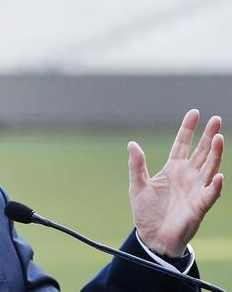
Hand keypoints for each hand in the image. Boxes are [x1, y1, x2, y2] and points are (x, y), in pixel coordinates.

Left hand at [128, 109, 223, 256]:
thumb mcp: (137, 185)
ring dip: (215, 153)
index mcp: (172, 169)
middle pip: (201, 152)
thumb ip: (137, 165)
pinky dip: (215, 185)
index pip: (182, 144)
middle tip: (217, 119)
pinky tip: (219, 175)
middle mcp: (188, 176)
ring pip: (210, 167)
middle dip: (209, 135)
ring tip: (218, 138)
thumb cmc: (146, 212)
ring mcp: (195, 189)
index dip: (188, 129)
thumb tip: (132, 144)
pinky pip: (210, 194)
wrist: (152, 237)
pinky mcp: (200, 206)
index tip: (195, 112)